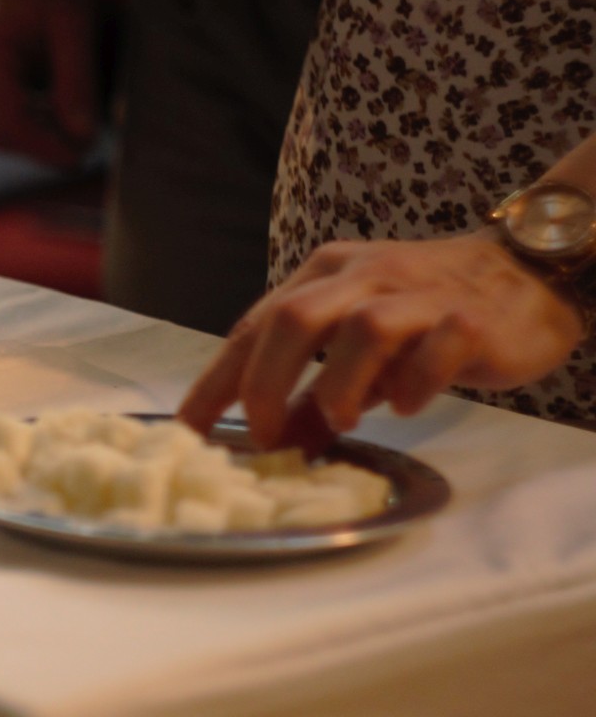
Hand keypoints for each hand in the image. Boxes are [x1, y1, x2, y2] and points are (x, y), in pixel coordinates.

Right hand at [0, 0, 100, 168]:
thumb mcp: (74, 25)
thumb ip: (76, 84)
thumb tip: (82, 138)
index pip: (4, 126)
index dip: (43, 150)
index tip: (79, 159)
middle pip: (0, 129)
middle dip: (42, 144)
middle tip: (85, 151)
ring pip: (2, 119)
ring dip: (41, 132)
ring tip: (79, 130)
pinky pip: (5, 101)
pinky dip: (35, 114)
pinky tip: (62, 109)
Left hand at [177, 233, 585, 447]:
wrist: (527, 274)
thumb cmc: (428, 314)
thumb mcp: (359, 350)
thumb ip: (316, 391)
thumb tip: (276, 442)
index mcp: (325, 275)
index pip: (254, 326)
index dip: (217, 380)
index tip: (189, 431)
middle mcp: (363, 275)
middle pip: (292, 319)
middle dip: (265, 383)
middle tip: (263, 437)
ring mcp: (417, 293)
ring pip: (360, 327)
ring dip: (337, 382)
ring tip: (337, 422)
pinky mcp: (468, 318)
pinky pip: (435, 346)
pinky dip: (414, 381)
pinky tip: (407, 406)